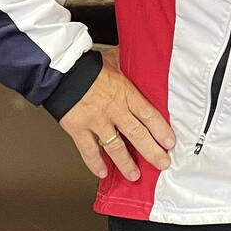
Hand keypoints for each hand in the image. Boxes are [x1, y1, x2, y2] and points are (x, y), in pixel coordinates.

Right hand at [59, 49, 174, 180]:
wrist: (60, 70)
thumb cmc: (88, 65)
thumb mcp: (116, 60)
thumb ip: (131, 65)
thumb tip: (145, 55)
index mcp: (125, 92)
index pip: (148, 114)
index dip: (161, 130)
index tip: (170, 142)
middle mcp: (113, 109)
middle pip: (137, 134)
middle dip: (151, 151)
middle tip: (162, 163)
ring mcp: (95, 120)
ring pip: (115, 146)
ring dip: (126, 163)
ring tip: (135, 175)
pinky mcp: (77, 128)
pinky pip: (88, 150)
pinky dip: (94, 163)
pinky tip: (102, 172)